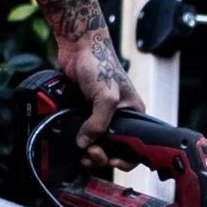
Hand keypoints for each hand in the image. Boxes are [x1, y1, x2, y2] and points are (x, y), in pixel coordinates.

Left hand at [56, 28, 143, 169]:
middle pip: (113, 149)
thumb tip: (85, 144)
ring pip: (96, 143)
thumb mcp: (105, 97)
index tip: (110, 160)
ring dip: (88, 151)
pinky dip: (77, 139)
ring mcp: (100, 115)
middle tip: (89, 154)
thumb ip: (98, 123)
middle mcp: (118, 117)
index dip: (124, 158)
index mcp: (133, 114)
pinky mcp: (84, 111)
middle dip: (101, 156)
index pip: (135, 146)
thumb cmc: (100, 64)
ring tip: (80, 150)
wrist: (79, 46)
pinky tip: (72, 141)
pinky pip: (82, 132)